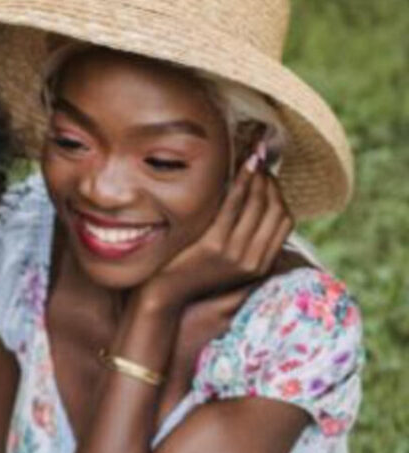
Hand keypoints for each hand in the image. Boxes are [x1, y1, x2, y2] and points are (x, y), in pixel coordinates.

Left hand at [144, 143, 293, 309]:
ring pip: (257, 205)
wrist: (167, 293)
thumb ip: (248, 240)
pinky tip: (239, 167)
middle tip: (260, 162)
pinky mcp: (214, 245)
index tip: (269, 178)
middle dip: (270, 181)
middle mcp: (252, 260)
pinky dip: (240, 183)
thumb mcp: (229, 260)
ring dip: (257, 178)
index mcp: (261, 265)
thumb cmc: (196, 271)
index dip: (279, 195)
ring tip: (251, 159)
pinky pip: (233, 206)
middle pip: (274, 209)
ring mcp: (234, 253)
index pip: (285, 222)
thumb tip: (261, 202)